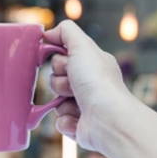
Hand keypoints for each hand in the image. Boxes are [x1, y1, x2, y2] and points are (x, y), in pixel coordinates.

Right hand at [44, 20, 131, 151]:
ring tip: (78, 104)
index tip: (65, 62)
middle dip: (60, 82)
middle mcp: (89, 84)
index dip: (58, 60)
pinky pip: (59, 121)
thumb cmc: (97, 81)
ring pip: (55, 101)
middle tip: (73, 85)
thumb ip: (66, 31)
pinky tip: (79, 119)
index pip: (62, 58)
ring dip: (62, 102)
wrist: (108, 119)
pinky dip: (66, 120)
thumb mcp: (82, 46)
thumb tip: (48, 33)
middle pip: (55, 79)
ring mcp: (84, 106)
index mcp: (91, 65)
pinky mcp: (79, 126)